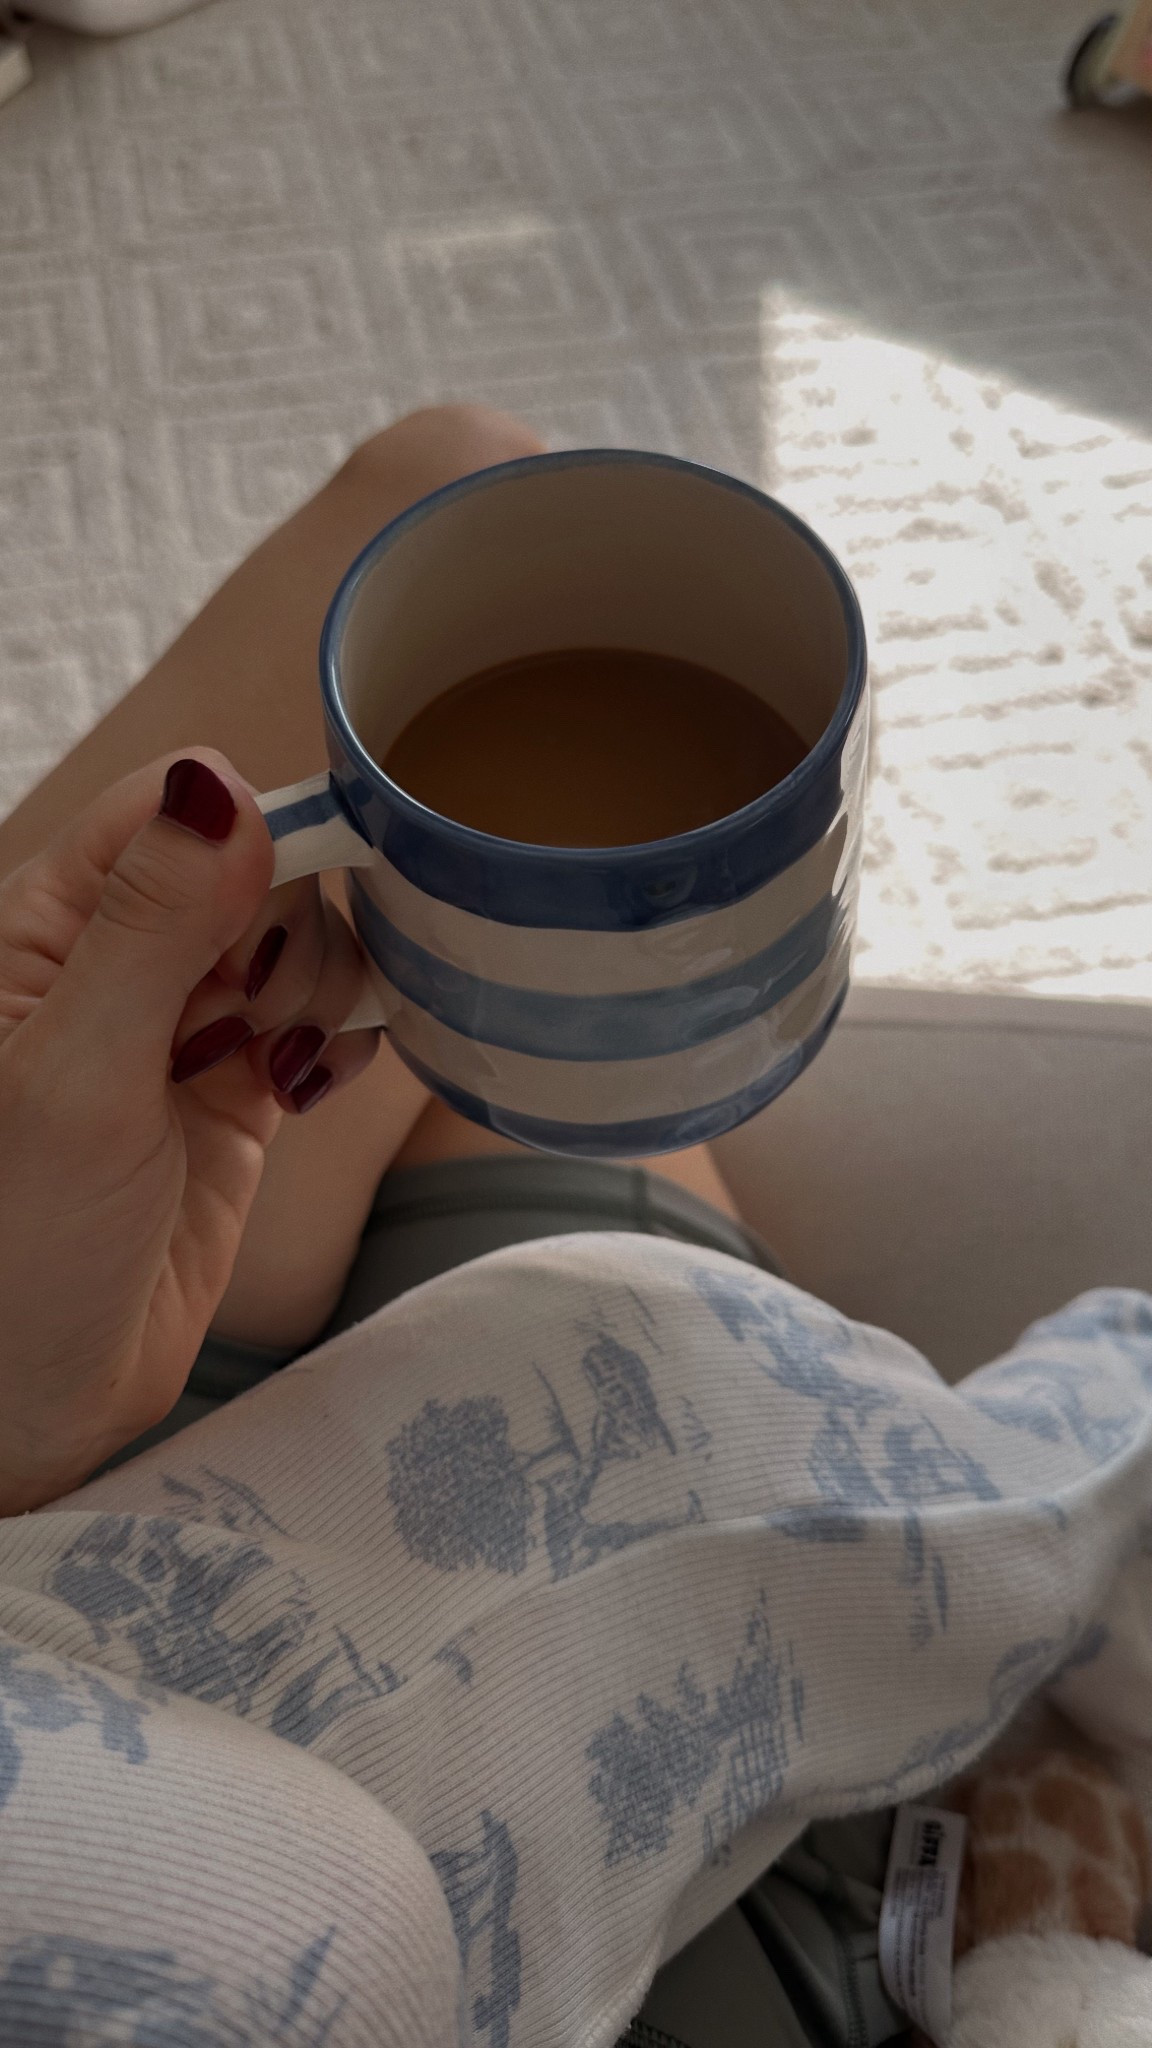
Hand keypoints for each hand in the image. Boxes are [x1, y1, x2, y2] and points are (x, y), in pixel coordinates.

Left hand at [0, 751, 379, 1512]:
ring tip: (280, 1068)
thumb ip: (151, 929)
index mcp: (46, 926)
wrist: (40, 1402)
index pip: (169, 810)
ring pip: (298, 941)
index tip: (279, 908)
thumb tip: (222, 787)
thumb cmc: (16, 1247)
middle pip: (253, 867)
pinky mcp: (239, 1093)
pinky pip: (321, 1022)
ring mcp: (183, 1027)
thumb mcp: (76, 1076)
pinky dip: (342, 1039)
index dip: (244, 834)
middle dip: (286, 929)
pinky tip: (315, 1086)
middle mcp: (118, 961)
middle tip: (255, 1023)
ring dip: (319, 989)